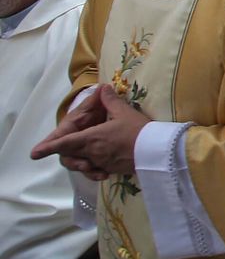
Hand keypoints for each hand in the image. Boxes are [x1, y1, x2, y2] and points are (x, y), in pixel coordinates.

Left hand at [30, 85, 150, 179]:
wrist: (157, 151)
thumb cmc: (139, 130)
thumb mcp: (124, 112)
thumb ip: (110, 101)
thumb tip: (103, 88)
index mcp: (91, 138)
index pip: (64, 143)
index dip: (48, 148)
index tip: (34, 154)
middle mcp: (92, 152)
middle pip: (70, 154)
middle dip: (65, 152)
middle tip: (63, 148)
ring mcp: (101, 163)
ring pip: (82, 162)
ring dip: (80, 160)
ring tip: (86, 154)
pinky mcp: (111, 169)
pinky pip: (95, 170)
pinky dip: (94, 167)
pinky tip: (100, 165)